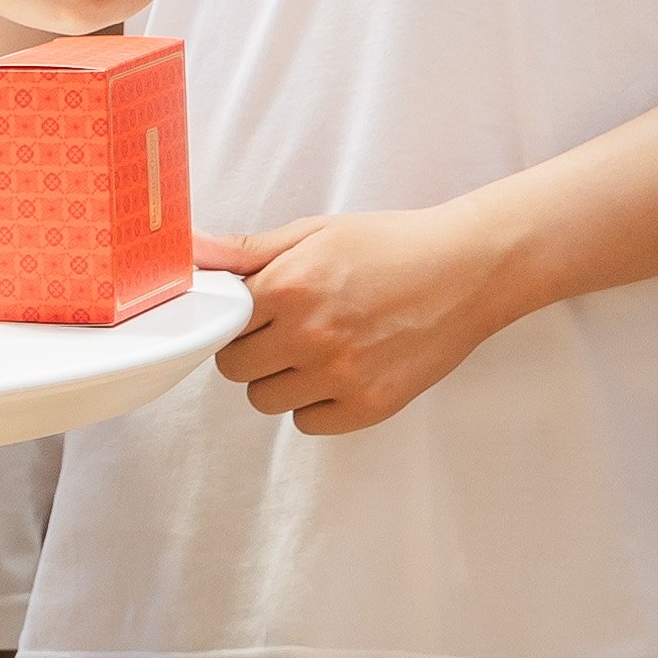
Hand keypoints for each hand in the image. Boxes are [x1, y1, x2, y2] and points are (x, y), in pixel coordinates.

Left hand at [200, 210, 509, 433]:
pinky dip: (316, 405)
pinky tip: (341, 373)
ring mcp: (340, 376)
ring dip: (281, 381)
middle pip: (236, 370)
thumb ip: (246, 251)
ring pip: (267, 401)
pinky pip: (308, 423)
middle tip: (286, 331)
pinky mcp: (369, 406)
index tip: (256, 314)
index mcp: (289, 287)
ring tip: (317, 351)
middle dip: (253, 351)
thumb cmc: (390, 246)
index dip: (235, 321)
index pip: (221, 327)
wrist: (466, 271)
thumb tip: (190, 252)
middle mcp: (310, 335)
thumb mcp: (314, 234)